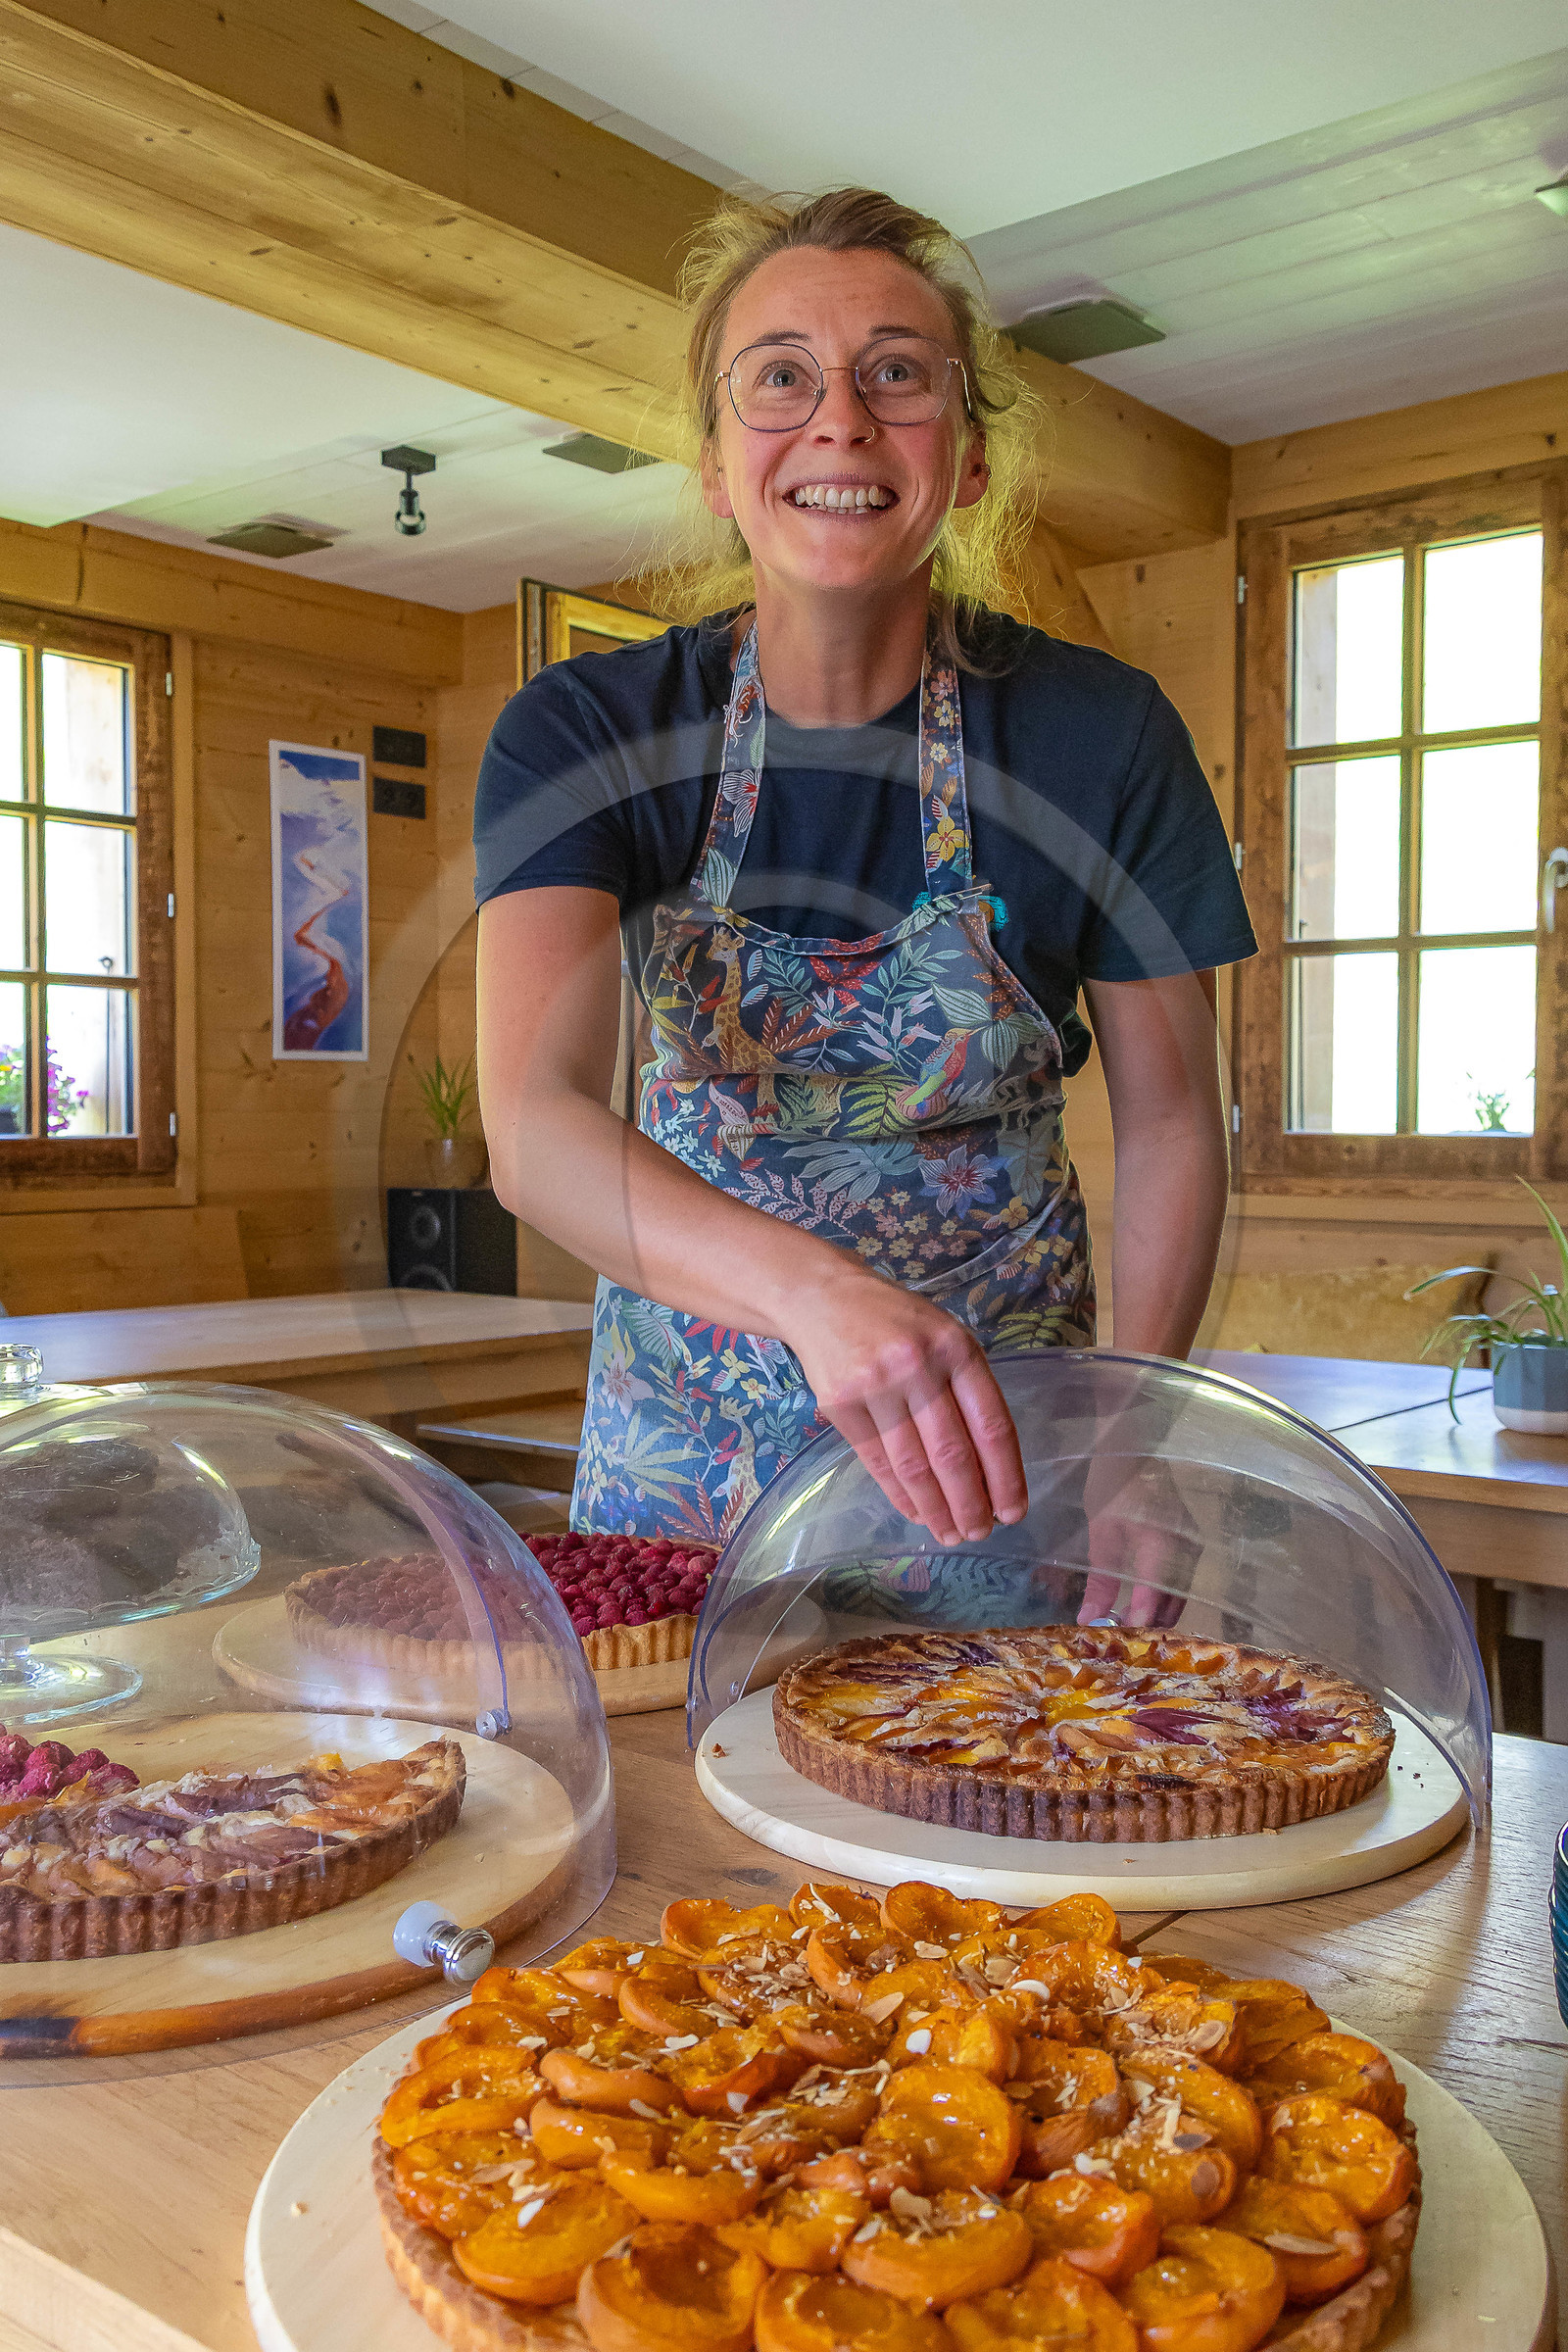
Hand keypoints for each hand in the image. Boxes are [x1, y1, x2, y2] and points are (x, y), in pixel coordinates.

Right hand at [785, 1272, 1026, 1547]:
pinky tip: (915, 1512)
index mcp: (957, 1348)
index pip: (992, 1425)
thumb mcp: (944, 1336)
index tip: (1013, 1511)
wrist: (822, 1297)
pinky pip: (877, 1462)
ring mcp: (876, 1385)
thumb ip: (967, 1388)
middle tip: (980, 1533)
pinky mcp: (840, 1404)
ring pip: (913, 1465)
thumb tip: (988, 1467)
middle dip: (970, 1503)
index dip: (1005, 1476)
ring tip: (950, 1533)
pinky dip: (899, 1494)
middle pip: (952, 1453)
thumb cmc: (895, 1321)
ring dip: (936, 1508)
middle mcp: (918, 1366)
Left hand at [1077, 1455, 1199, 1628]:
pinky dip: (1162, 1597)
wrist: (1135, 1451)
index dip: (1135, 1626)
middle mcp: (1186, 1553)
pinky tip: (1138, 1601)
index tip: (1114, 1641)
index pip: (1153, 1602)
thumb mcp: (1101, 1536)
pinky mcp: (1192, 1545)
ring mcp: (1193, 1549)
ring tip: (1122, 1619)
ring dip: (1154, 1614)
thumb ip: (1100, 1582)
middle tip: (1115, 1635)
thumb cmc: (1112, 1489)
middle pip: (1172, 1607)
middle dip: (1145, 1626)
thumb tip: (1088, 1621)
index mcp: (1162, 1548)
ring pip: (1178, 1598)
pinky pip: (1181, 1583)